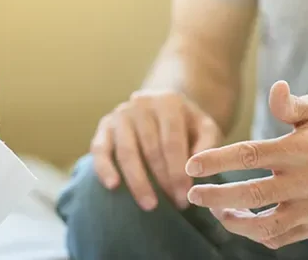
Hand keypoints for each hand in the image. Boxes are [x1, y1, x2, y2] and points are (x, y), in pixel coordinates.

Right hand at [90, 90, 222, 210]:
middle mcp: (141, 104)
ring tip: (149, 205)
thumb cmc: (187, 125)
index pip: (172, 142)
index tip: (185, 198)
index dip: (178, 172)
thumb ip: (207, 143)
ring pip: (126, 151)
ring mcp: (120, 114)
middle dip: (162, 181)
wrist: (164, 109)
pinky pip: (99, 148)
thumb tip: (195, 166)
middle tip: (173, 205)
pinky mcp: (104, 125)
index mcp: (168, 102)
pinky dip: (104, 168)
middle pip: (150, 148)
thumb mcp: (205, 127)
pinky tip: (112, 186)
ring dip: (138, 181)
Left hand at [184, 81, 307, 249]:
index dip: (218, 160)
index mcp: (302, 149)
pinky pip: (281, 238)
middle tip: (193, 194)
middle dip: (218, 197)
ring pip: (268, 226)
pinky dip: (256, 234)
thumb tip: (276, 88)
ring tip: (216, 211)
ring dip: (235, 222)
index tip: (192, 165)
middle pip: (255, 194)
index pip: (252, 155)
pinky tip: (240, 220)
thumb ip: (290, 104)